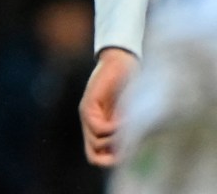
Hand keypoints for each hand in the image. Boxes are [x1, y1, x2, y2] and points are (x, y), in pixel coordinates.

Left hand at [78, 47, 139, 166]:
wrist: (121, 62)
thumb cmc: (130, 85)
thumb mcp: (131, 113)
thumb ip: (129, 130)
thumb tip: (135, 151)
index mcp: (100, 128)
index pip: (96, 156)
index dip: (111, 161)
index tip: (129, 155)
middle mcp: (91, 124)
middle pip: (94, 156)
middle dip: (112, 157)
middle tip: (128, 146)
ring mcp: (88, 115)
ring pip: (97, 143)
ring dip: (116, 140)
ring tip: (129, 128)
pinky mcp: (88, 105)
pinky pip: (99, 127)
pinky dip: (114, 129)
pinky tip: (125, 120)